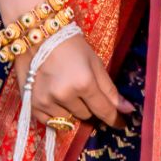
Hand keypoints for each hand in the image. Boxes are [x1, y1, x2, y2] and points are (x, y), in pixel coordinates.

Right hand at [13, 33, 134, 130]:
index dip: (115, 119)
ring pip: (69, 119)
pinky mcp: (33, 105)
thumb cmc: (70, 46)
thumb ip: (110, 90)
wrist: (37, 37)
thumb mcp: (95, 63)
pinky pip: (51, 122)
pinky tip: (53, 96)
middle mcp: (65, 95)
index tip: (121, 123)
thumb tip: (128, 110)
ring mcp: (47, 101)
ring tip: (64, 88)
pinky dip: (55, 113)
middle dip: (87, 105)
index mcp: (84, 82)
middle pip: (86, 115)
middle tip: (81, 87)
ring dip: (71, 109)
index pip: (104, 110)